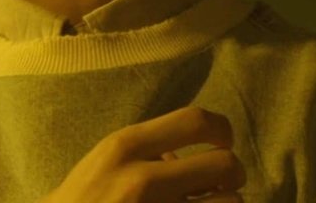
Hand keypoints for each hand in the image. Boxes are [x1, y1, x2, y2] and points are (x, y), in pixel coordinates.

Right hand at [39, 106, 246, 202]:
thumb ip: (148, 149)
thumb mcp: (106, 160)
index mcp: (125, 146)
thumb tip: (190, 152)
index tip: (222, 142)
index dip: (222, 129)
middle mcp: (142, 179)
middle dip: (232, 173)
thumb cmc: (83, 199)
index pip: (195, 121)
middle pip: (224, 164)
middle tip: (223, 181)